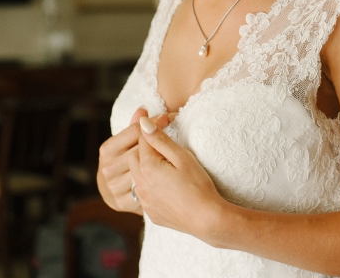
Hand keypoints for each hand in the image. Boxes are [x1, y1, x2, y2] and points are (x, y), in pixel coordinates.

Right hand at [97, 108, 171, 213]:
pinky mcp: (122, 203)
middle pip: (141, 151)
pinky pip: (145, 189)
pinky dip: (156, 182)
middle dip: (159, 141)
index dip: (153, 123)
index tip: (168, 116)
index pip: (134, 132)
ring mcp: (113, 188)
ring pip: (144, 171)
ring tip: (174, 153)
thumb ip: (134, 127)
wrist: (117, 193)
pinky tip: (166, 175)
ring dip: (160, 162)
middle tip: (177, 132)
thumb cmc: (126, 161)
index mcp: (107, 151)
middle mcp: (107, 170)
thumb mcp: (127, 143)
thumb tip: (143, 109)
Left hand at [130, 116, 227, 240]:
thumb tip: (143, 123)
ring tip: (164, 164)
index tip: (163, 120)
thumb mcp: (182, 157)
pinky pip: (144, 194)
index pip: (142, 140)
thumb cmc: (198, 185)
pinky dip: (150, 185)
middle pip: (133, 157)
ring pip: (136, 177)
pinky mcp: (150, 213)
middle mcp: (140, 185)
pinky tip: (166, 185)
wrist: (206, 219)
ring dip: (145, 167)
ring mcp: (144, 201)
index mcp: (147, 167)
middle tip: (161, 143)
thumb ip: (160, 139)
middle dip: (144, 147)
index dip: (152, 128)